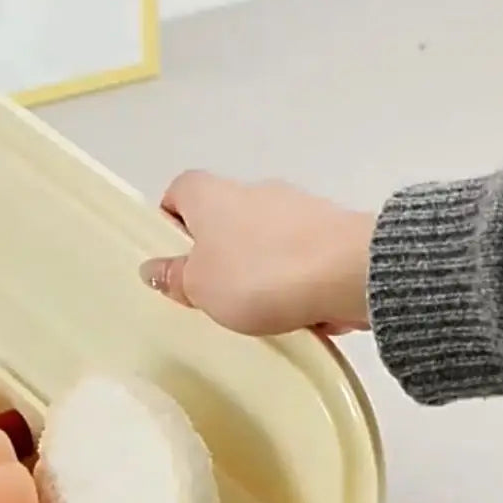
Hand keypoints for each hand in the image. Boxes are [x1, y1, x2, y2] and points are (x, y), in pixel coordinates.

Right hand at [138, 171, 374, 335]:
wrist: (350, 273)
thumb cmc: (258, 275)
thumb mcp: (200, 287)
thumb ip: (174, 277)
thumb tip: (153, 267)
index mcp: (211, 195)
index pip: (179, 192)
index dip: (171, 222)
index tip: (174, 260)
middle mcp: (253, 190)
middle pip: (223, 216)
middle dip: (218, 253)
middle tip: (212, 294)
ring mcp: (298, 206)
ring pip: (264, 237)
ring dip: (258, 267)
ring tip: (259, 311)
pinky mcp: (333, 230)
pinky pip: (301, 255)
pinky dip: (295, 278)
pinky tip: (299, 313)